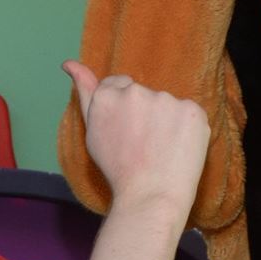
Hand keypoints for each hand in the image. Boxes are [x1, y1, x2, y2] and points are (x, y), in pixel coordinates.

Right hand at [63, 60, 208, 216]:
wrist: (150, 197)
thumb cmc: (118, 169)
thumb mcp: (93, 131)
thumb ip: (84, 93)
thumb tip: (69, 62)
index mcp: (107, 95)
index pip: (120, 84)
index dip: (126, 110)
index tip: (128, 131)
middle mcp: (135, 91)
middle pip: (144, 94)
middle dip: (145, 114)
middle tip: (144, 146)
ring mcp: (166, 100)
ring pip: (167, 105)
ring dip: (167, 121)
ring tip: (161, 151)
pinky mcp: (192, 110)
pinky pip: (189, 114)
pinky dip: (186, 130)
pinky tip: (178, 150)